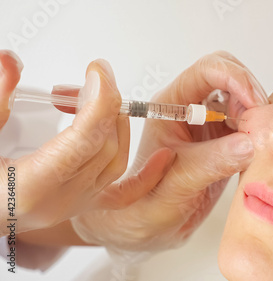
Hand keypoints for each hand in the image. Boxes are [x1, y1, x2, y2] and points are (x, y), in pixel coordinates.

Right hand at [0, 54, 169, 234]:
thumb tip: (12, 62)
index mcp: (28, 188)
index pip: (82, 141)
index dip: (99, 103)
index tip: (99, 73)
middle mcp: (57, 202)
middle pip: (103, 148)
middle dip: (108, 105)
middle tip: (99, 77)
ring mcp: (72, 207)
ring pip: (114, 164)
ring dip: (117, 126)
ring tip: (103, 98)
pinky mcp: (79, 205)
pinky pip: (123, 193)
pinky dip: (147, 176)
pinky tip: (162, 157)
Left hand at [70, 51, 267, 261]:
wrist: (149, 225)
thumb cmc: (148, 203)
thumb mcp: (178, 184)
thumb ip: (211, 163)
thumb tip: (249, 145)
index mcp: (170, 105)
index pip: (207, 71)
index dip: (235, 79)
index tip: (253, 103)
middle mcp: (191, 108)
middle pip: (230, 76)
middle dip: (250, 95)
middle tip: (259, 126)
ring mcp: (209, 123)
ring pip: (244, 99)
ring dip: (257, 115)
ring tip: (259, 143)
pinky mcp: (225, 140)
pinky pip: (250, 124)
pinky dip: (259, 132)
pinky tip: (257, 152)